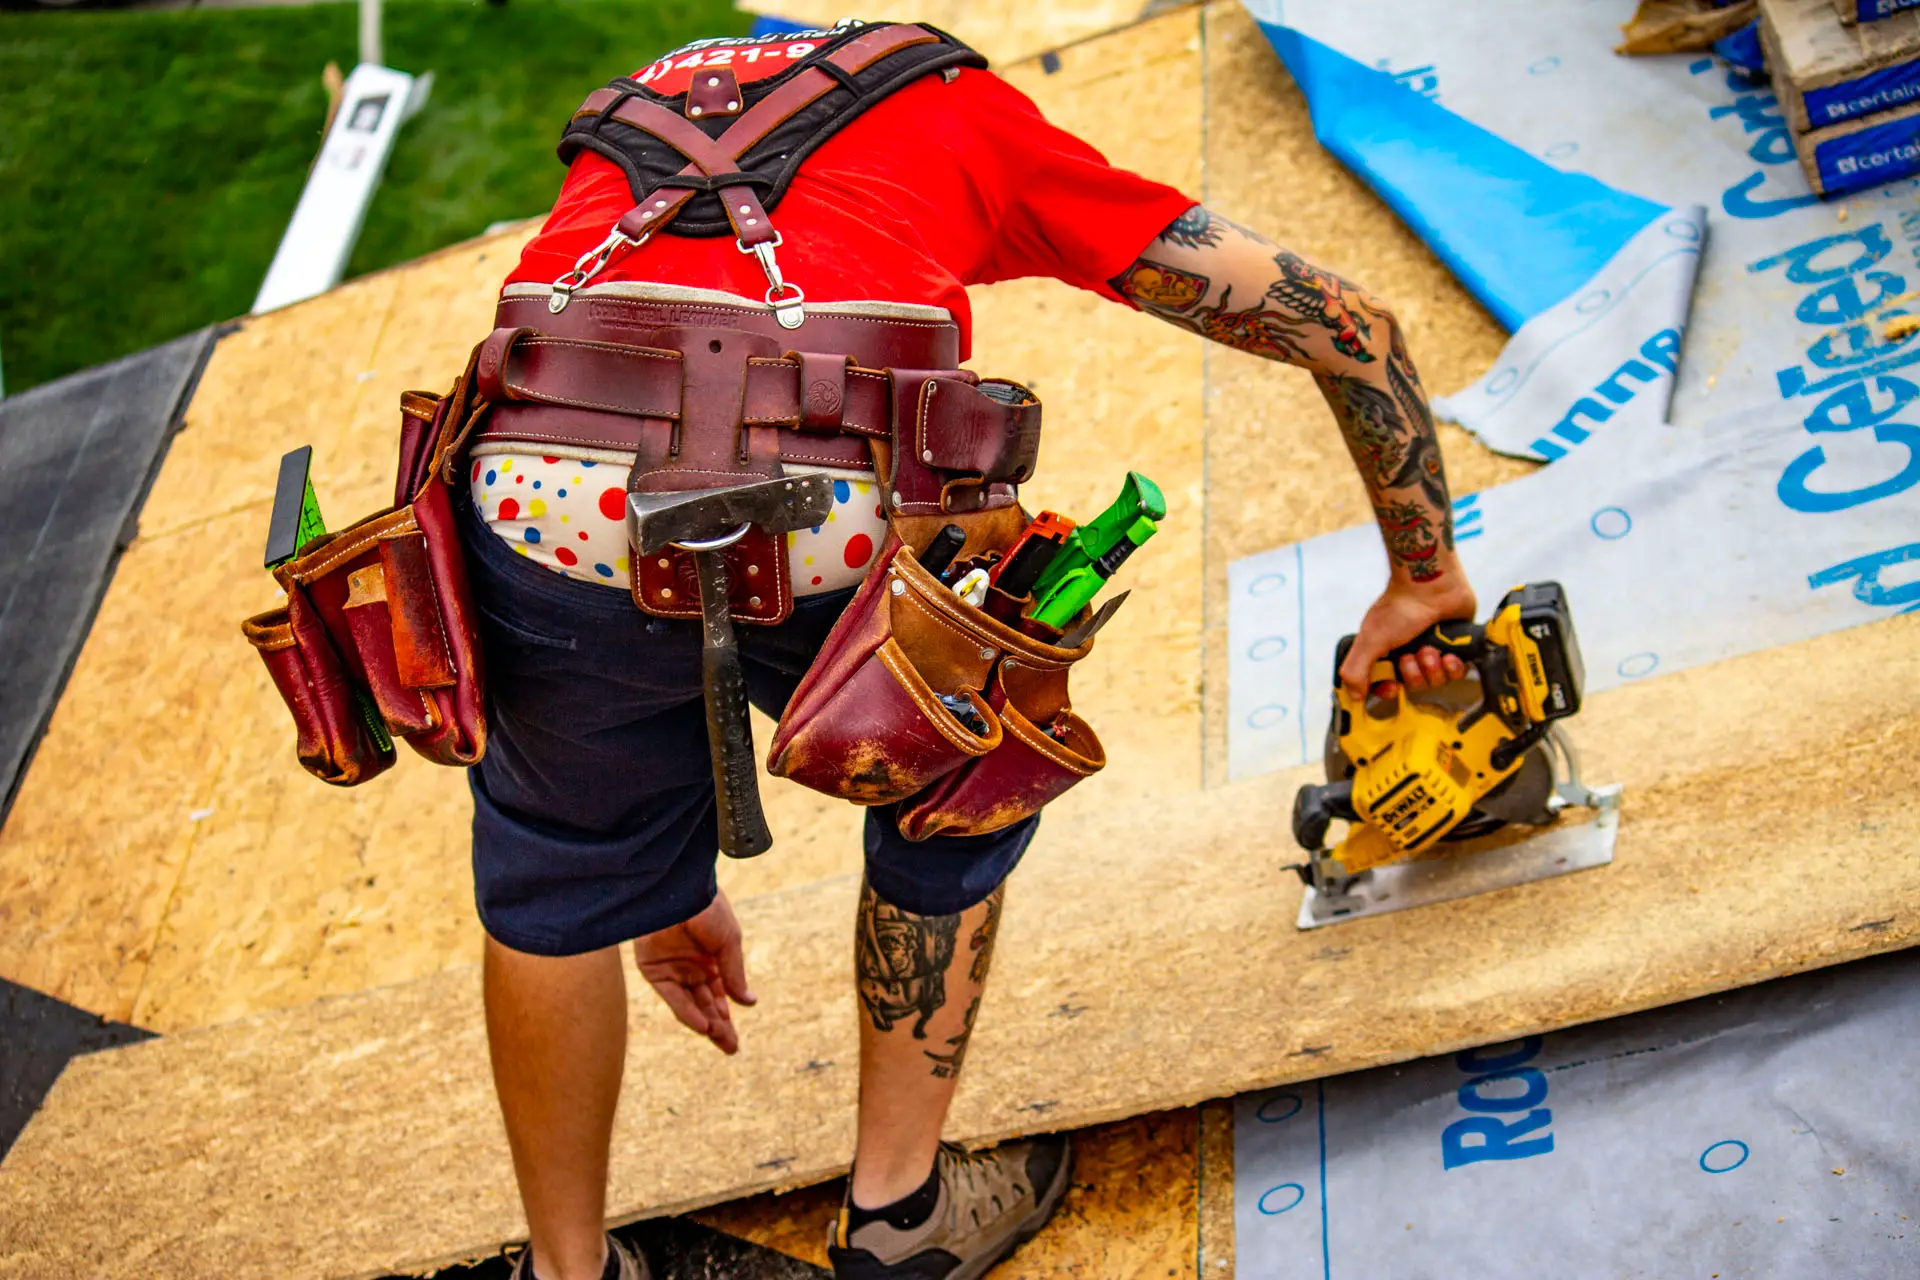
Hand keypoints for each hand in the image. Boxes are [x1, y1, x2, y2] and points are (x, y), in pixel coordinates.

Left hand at [632, 890, 756, 1054]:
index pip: (718, 996)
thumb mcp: (728, 943)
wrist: (678, 889)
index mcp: (709, 959)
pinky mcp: (653, 969)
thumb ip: (734, 974)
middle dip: (718, 1026)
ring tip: (721, 1039)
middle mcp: (689, 968)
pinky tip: (704, 1024)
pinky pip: (673, 996)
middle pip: (705, 1004)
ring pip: (690, 1004)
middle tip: (731, 1048)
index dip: (727, 1017)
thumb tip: (749, 1003)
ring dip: (705, 1023)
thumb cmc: (707, 909)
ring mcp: (671, 969)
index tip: (734, 1039)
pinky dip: (688, 1012)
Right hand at [1339, 575, 1478, 700]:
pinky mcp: (1456, 648)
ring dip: (1432, 667)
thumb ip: (1356, 670)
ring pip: (1435, 681)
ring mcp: (1433, 651)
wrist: (1433, 585)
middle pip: (1413, 686)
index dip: (1388, 691)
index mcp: (1386, 652)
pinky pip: (1456, 673)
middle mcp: (1409, 653)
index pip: (1384, 684)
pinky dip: (1453, 667)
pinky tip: (1449, 654)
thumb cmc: (1401, 607)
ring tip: (1430, 648)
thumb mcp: (1370, 640)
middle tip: (1411, 655)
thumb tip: (1354, 695)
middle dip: (1413, 674)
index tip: (1393, 687)